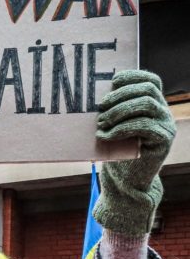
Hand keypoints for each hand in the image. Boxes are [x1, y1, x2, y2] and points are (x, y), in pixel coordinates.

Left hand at [93, 70, 175, 235]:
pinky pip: (146, 125)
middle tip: (100, 109)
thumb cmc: (115, 151)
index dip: (132, 76)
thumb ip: (112, 110)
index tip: (111, 82)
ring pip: (147, 104)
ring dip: (120, 111)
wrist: (125, 182)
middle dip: (120, 95)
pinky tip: (106, 135)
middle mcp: (163, 112)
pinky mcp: (163, 140)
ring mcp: (166, 125)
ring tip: (101, 122)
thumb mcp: (113, 126)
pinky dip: (122, 128)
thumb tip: (92, 94)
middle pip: (147, 89)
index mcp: (153, 104)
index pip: (150, 80)